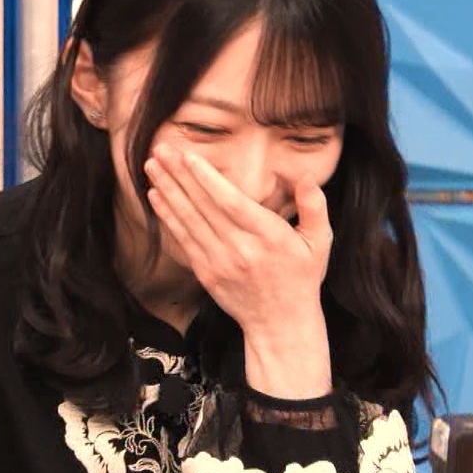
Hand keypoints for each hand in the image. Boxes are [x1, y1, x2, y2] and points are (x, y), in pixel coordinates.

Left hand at [143, 143, 333, 396]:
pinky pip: (183, 239)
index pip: (231, 202)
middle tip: (161, 149)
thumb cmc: (301, 277)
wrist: (281, 323)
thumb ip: (314, 205)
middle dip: (179, 175)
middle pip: (203, 206)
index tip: (188, 156)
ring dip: (168, 190)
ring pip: (188, 220)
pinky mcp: (206, 273)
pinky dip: (168, 216)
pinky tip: (156, 196)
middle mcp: (241, 249)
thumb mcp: (320, 241)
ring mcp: (220, 262)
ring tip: (152, 166)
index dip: (207, 178)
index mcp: (269, 236)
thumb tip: (304, 175)